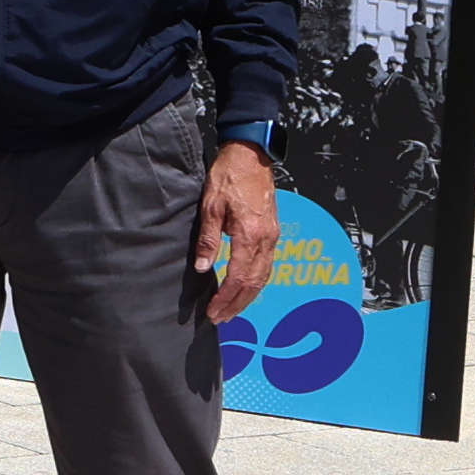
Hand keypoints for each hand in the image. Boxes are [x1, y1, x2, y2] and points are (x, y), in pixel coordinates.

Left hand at [198, 142, 282, 320]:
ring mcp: (273, 237)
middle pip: (254, 282)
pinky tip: (246, 289)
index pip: (239, 276)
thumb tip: (201, 268)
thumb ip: (207, 240)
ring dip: (247, 297)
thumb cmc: (229, 176)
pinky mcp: (273, 233)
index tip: (213, 311)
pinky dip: (256, 282)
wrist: (251, 155)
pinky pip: (267, 265)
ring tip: (231, 311)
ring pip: (264, 276)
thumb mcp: (210, 206)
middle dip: (237, 304)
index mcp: (250, 234)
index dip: (226, 297)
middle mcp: (266, 239)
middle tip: (220, 319)